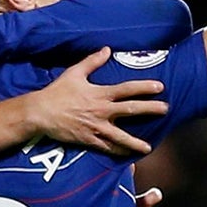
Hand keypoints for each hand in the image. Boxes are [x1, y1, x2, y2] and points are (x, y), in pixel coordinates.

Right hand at [24, 48, 167, 155]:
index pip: (127, 89)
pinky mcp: (89, 140)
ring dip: (135, 142)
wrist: (41, 113)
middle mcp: (102, 111)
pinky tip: (128, 156)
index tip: (160, 87)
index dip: (144, 88)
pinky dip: (117, 152)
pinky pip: (106, 148)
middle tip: (165, 110)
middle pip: (130, 110)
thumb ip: (92, 61)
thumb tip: (107, 49)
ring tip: (148, 148)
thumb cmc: (57, 92)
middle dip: (150, 110)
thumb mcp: (74, 73)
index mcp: (100, 93)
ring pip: (120, 136)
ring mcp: (96, 127)